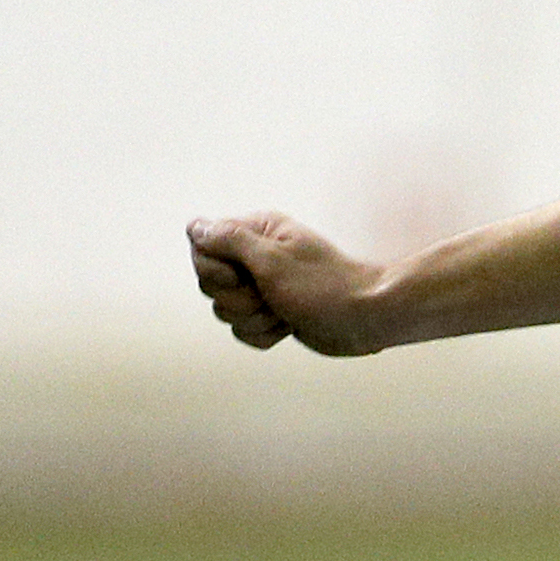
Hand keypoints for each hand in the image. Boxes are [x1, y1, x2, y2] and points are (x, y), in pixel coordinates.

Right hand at [186, 213, 389, 355]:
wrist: (365, 319)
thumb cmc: (323, 286)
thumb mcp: (271, 259)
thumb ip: (229, 240)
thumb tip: (195, 226)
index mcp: (256, 232)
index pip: (202, 246)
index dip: (213, 269)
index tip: (242, 274)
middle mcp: (255, 256)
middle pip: (209, 283)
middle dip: (238, 299)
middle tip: (270, 295)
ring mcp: (262, 287)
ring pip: (225, 311)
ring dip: (255, 318)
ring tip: (284, 311)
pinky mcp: (271, 314)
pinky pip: (243, 331)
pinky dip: (264, 334)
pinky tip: (288, 326)